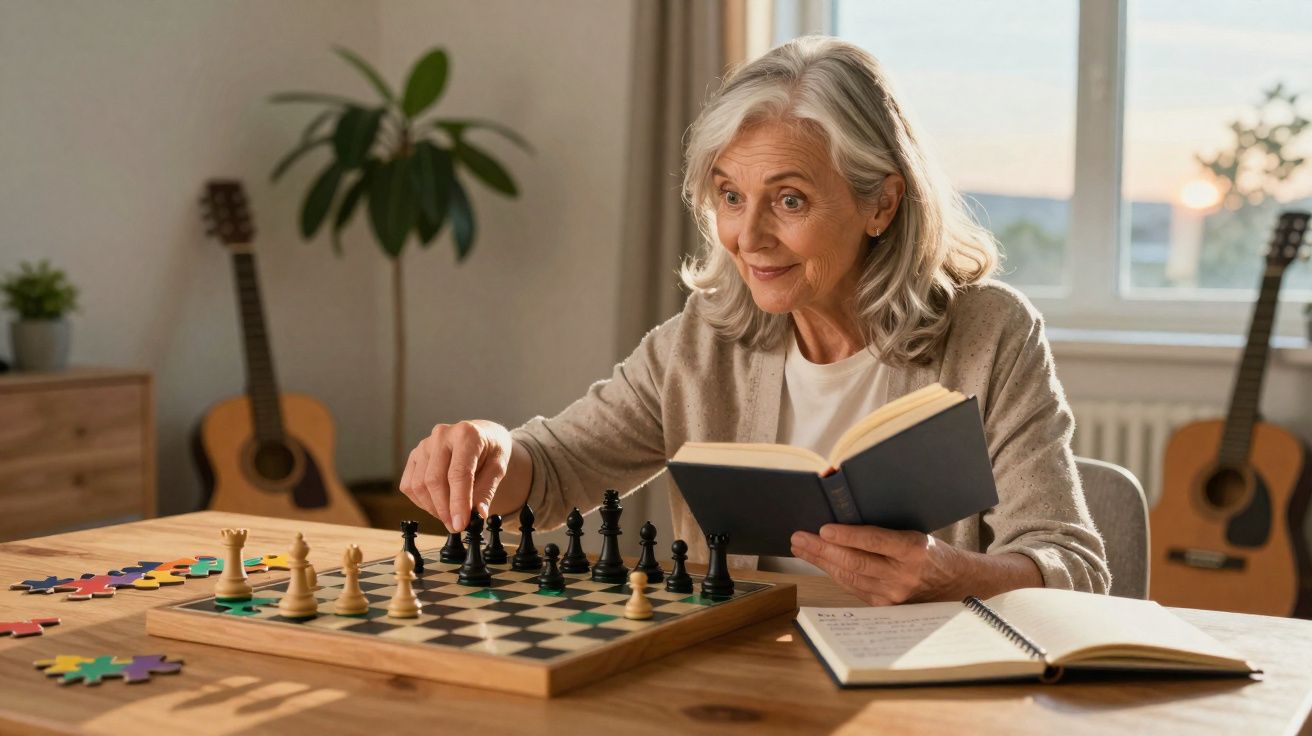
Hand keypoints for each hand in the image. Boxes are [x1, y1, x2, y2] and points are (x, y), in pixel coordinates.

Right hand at [399, 420, 512, 531]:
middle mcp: (441, 435)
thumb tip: (477, 515)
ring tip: (450, 516)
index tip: (460, 524)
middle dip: (444, 509)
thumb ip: (486, 490)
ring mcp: (424, 445)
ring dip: (433, 508)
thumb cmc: (491, 450)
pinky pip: (409, 486)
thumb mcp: (499, 468)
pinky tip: (438, 505)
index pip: (458, 473)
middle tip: (456, 527)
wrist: (481, 435)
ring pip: (419, 485)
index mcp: (466, 434)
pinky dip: (422, 502)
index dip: (458, 502)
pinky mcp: (414, 456)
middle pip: (434, 480)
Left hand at [790, 524, 961, 605]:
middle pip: (855, 562)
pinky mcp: (886, 605)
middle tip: (799, 537)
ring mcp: (894, 594)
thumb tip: (844, 519)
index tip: (823, 529)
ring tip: (801, 548)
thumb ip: (884, 532)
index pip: (874, 541)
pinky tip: (821, 562)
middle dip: (822, 550)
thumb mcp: (914, 534)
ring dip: (822, 562)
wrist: (956, 583)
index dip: (847, 536)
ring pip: (850, 576)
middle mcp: (903, 575)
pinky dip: (834, 573)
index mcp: (913, 550)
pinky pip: (854, 587)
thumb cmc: (931, 552)